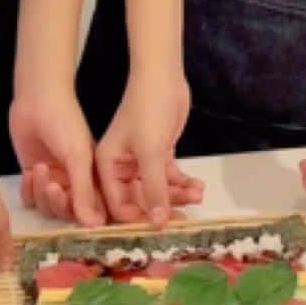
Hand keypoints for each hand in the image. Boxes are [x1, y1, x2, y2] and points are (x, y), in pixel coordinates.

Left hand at [9, 85, 104, 227]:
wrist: (37, 98)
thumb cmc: (65, 121)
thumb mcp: (79, 156)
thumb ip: (84, 191)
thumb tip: (94, 225)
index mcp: (94, 177)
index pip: (95, 210)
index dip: (89, 219)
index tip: (80, 220)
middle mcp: (75, 182)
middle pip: (68, 213)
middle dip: (60, 203)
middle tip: (54, 185)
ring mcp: (53, 180)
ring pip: (48, 208)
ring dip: (43, 194)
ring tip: (41, 169)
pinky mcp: (32, 175)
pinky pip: (30, 199)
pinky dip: (29, 191)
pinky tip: (31, 171)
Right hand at [95, 68, 204, 224]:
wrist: (163, 76)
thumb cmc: (148, 110)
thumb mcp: (151, 152)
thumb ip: (154, 189)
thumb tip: (157, 224)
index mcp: (106, 166)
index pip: (117, 204)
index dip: (137, 219)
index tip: (159, 228)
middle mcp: (121, 167)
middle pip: (139, 200)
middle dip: (162, 208)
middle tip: (184, 217)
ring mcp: (140, 161)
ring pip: (157, 190)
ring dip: (177, 195)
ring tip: (198, 195)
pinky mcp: (158, 154)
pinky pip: (168, 177)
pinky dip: (182, 183)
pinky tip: (198, 186)